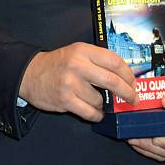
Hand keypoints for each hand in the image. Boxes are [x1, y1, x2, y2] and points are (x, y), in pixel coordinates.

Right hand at [19, 42, 137, 121]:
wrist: (31, 74)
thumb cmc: (58, 64)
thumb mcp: (77, 52)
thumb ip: (97, 60)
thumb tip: (123, 75)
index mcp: (83, 50)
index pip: (113, 60)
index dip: (127, 73)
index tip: (133, 82)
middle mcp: (77, 64)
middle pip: (111, 80)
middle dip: (127, 92)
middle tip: (133, 98)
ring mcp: (70, 83)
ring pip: (99, 99)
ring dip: (104, 105)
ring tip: (100, 102)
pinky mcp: (65, 100)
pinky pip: (89, 112)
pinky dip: (96, 115)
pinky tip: (95, 112)